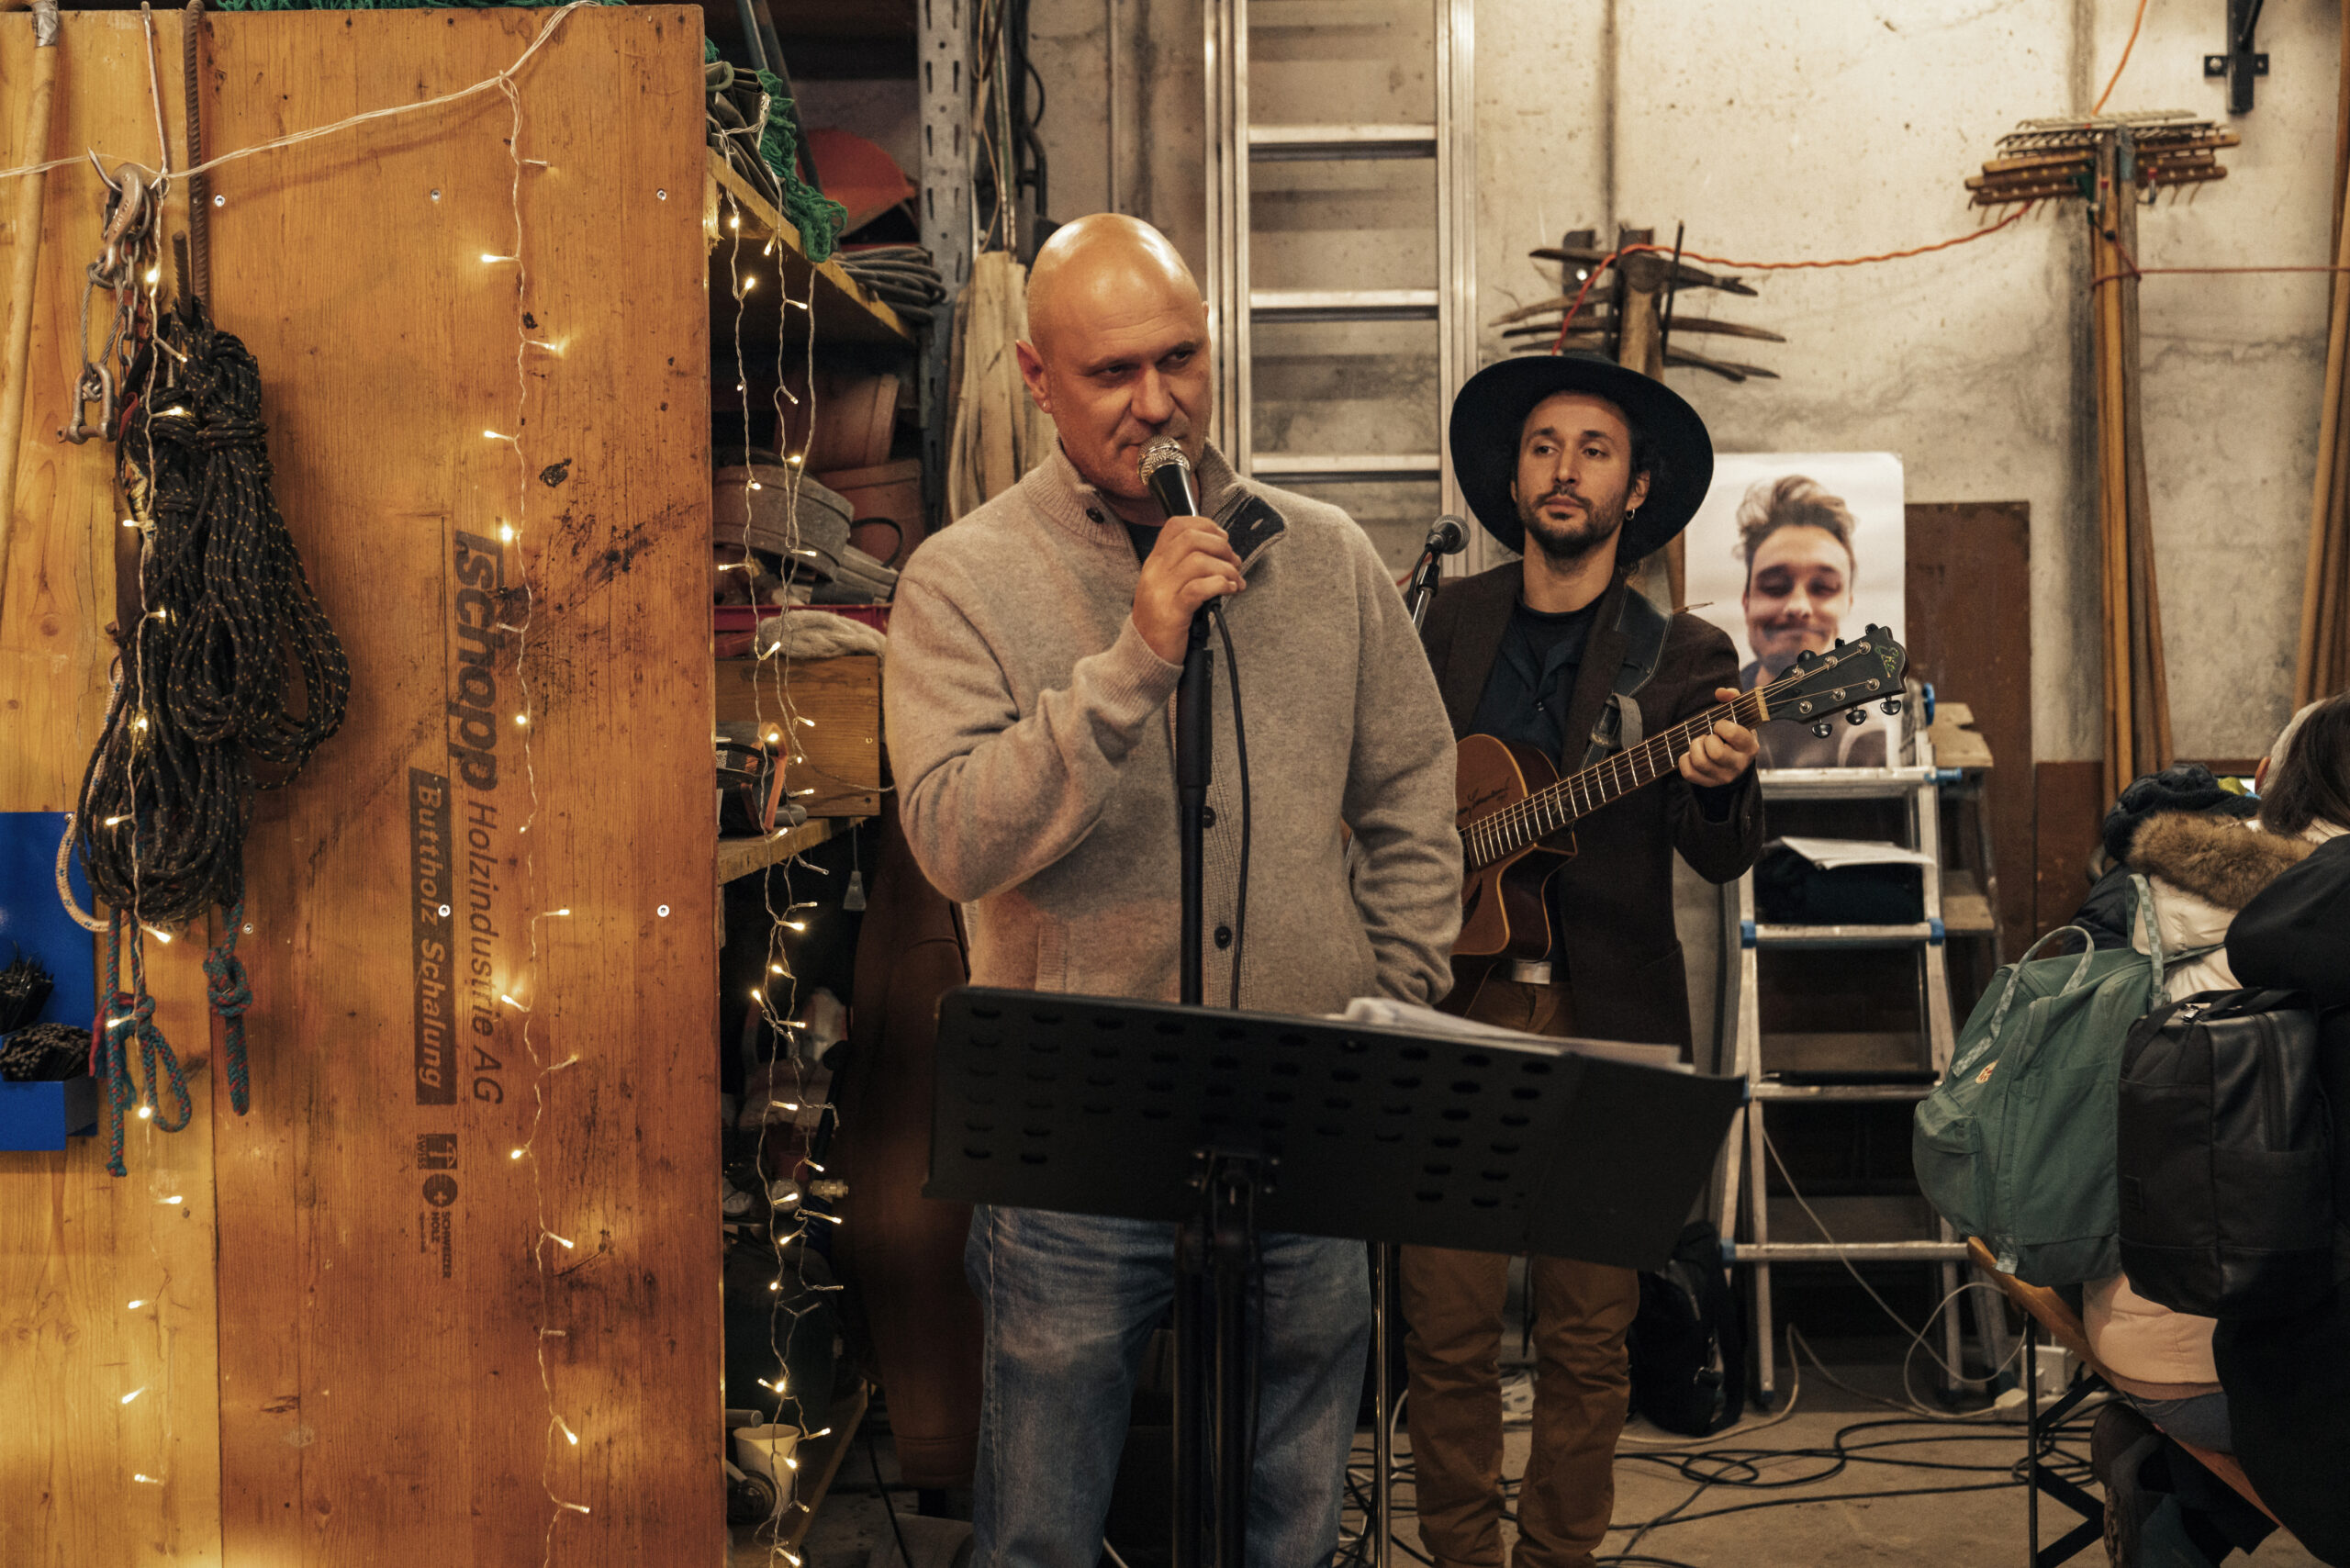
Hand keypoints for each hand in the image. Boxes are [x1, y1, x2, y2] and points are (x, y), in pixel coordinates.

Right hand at [1132, 514, 1243, 663]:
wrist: (1144, 655)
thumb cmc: (1163, 622)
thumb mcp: (1167, 587)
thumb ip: (1185, 567)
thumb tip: (1222, 551)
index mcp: (1154, 562)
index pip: (1176, 526)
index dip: (1205, 525)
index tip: (1222, 539)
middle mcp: (1155, 572)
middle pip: (1191, 538)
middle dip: (1221, 547)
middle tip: (1234, 563)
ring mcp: (1161, 591)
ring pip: (1199, 561)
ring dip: (1226, 568)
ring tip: (1234, 581)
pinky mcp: (1172, 612)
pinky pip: (1199, 588)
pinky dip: (1220, 585)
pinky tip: (1229, 590)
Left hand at [1679, 685, 1759, 786]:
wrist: (1734, 759)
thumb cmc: (1734, 732)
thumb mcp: (1739, 715)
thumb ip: (1733, 698)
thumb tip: (1721, 692)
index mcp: (1750, 746)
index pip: (1733, 733)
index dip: (1721, 725)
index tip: (1719, 725)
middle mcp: (1739, 764)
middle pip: (1715, 752)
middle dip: (1706, 739)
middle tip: (1707, 736)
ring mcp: (1724, 777)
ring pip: (1700, 762)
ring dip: (1694, 748)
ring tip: (1699, 743)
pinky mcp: (1708, 783)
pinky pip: (1689, 773)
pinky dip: (1684, 760)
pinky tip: (1691, 754)